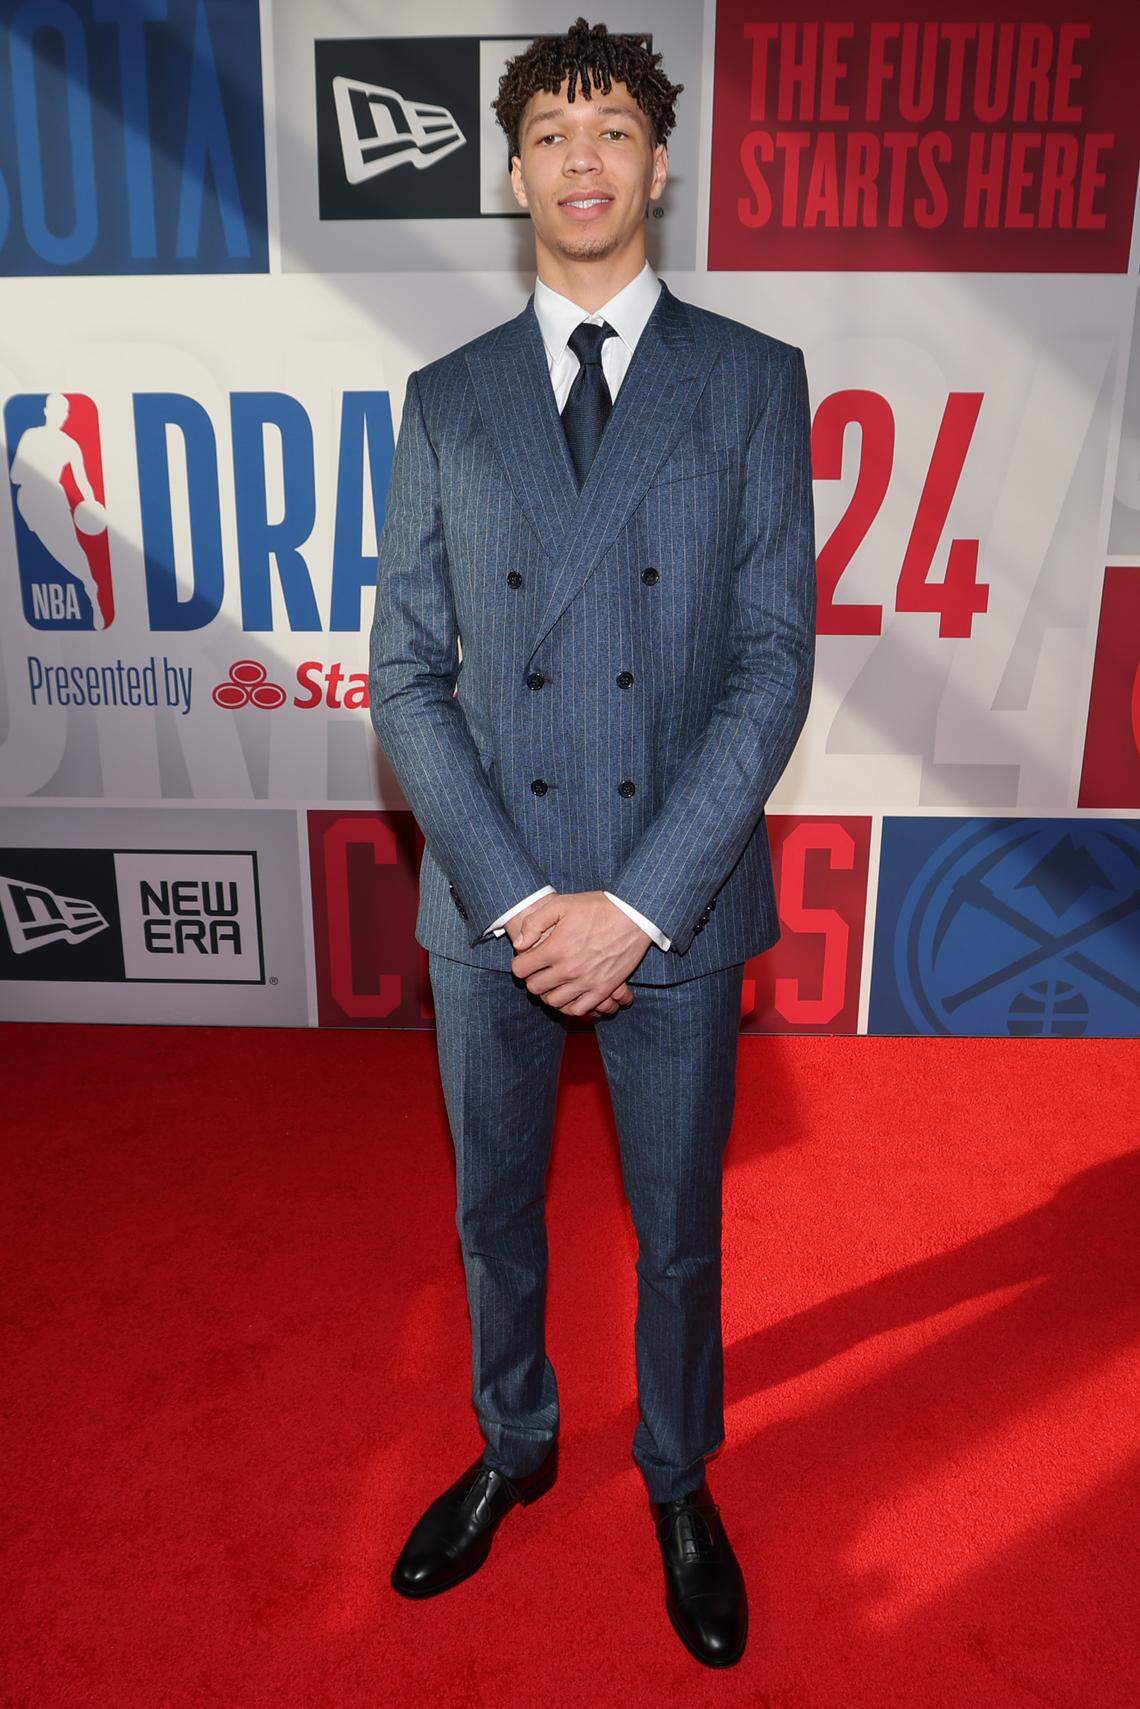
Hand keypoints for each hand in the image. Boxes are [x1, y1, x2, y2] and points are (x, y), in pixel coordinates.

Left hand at [506, 891, 647, 1017]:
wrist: (634, 915)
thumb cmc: (597, 907)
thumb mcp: (561, 904)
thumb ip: (535, 923)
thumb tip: (520, 944)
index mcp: (555, 949)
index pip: (520, 969)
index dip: (520, 963)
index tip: (527, 958)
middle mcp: (568, 970)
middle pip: (534, 988)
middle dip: (532, 978)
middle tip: (539, 969)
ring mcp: (586, 982)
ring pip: (553, 1002)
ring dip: (548, 993)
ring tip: (554, 981)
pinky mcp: (603, 989)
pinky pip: (578, 1010)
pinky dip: (569, 1006)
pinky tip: (569, 994)